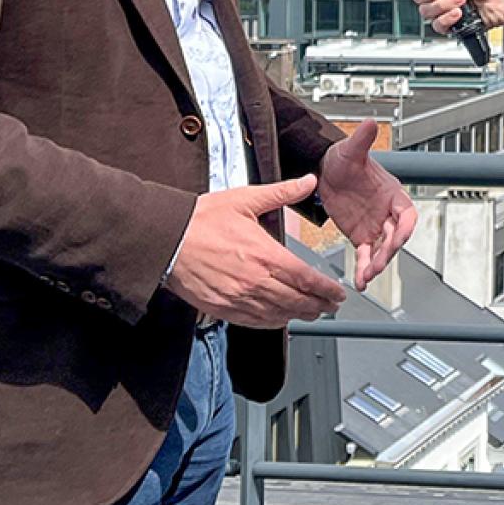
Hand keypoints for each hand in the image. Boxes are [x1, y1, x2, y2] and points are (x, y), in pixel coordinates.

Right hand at [162, 175, 348, 327]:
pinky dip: (272, 322)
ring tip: (311, 313)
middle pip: (297, 301)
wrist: (166, 239)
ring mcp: (238, 298)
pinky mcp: (222, 308)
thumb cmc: (201, 219)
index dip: (326, 290)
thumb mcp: (245, 199)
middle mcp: (255, 281)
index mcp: (265, 255)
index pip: (306, 279)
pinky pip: (254, 321)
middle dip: (318, 306)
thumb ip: (281, 192)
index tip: (337, 293)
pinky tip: (280, 319)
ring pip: (278, 314)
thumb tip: (307, 181)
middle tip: (330, 307)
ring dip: (298, 315)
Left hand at [318, 120, 419, 289]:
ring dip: (377, 263)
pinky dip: (364, 267)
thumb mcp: (350, 150)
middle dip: (388, 252)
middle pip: (396, 236)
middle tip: (377, 264)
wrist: (323, 170)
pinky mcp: (361, 235)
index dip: (404, 228)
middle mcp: (387, 212)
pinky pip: (366, 254)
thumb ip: (362, 140)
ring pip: (382, 249)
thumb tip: (370, 123)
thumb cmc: (342, 159)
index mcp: (392, 193)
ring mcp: (375, 225)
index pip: (406, 214)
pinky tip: (359, 279)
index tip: (397, 238)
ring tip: (367, 276)